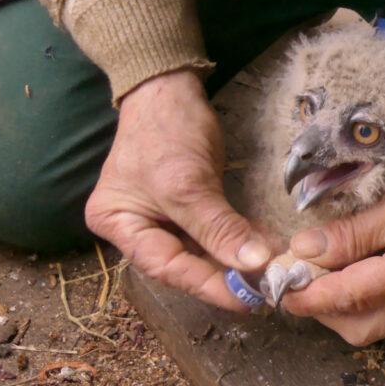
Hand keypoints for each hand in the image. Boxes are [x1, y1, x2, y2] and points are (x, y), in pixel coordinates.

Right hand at [85, 70, 270, 310]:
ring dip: (232, 262)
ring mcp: (160, 217)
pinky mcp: (187, 207)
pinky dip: (234, 242)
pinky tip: (261, 249)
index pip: (164, 266)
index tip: (244, 298)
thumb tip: (254, 264)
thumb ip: (218, 227)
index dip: (205, 285)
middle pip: (181, 264)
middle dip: (221, 276)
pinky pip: (211, 233)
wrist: (169, 88)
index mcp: (117, 224)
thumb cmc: (166, 130)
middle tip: (262, 289)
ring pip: (199, 252)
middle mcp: (134, 228)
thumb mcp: (188, 183)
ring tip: (267, 274)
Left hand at [281, 141, 384, 344]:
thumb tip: (303, 251)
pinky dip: (358, 303)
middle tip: (293, 276)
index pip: (353, 296)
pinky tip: (346, 275)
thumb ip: (353, 232)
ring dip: (336, 308)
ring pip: (369, 328)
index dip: (309, 294)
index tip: (276, 284)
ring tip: (315, 273)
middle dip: (320, 308)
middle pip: (358, 327)